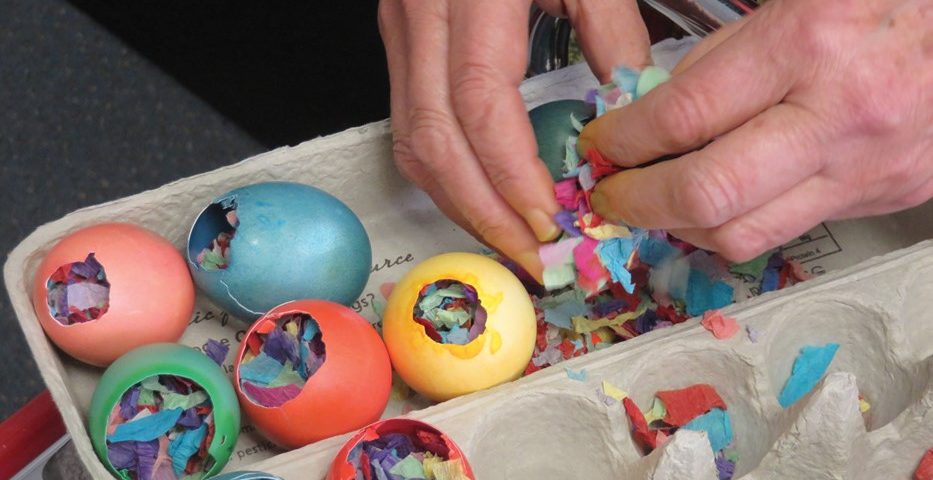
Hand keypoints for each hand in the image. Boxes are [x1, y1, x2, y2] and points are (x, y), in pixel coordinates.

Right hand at [378, 0, 650, 278]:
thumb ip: (608, 25)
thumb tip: (629, 102)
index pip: (477, 103)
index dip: (511, 173)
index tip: (549, 220)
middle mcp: (418, 15)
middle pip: (433, 140)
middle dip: (482, 212)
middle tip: (530, 255)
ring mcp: (400, 30)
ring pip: (412, 143)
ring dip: (460, 203)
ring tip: (510, 240)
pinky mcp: (400, 41)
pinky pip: (412, 125)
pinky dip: (448, 174)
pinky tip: (484, 195)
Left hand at [579, 0, 932, 261]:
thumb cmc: (884, 2)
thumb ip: (720, 58)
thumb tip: (652, 112)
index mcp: (809, 44)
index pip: (684, 116)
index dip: (624, 140)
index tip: (601, 145)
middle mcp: (838, 115)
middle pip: (706, 193)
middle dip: (637, 202)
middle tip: (610, 194)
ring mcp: (864, 167)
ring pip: (741, 234)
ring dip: (679, 226)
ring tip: (654, 204)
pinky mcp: (883, 197)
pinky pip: (784, 232)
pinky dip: (732, 226)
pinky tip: (714, 205)